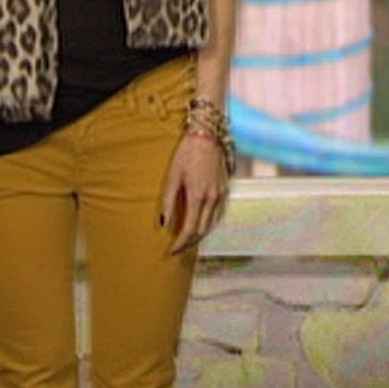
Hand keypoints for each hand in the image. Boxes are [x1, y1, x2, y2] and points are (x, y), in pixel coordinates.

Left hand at [160, 132, 228, 254]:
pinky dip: (207, 223)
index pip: (189, 229)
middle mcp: (212, 198)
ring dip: (199, 234)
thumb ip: (168, 202)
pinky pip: (217, 214)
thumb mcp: (172, 176)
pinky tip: (198, 223)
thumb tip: (163, 224)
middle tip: (176, 247)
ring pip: (211, 224)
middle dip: (189, 242)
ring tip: (185, 239)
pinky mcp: (224, 190)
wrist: (207, 136)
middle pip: (202, 231)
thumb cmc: (186, 154)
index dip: (180, 244)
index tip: (171, 251)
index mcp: (198, 196)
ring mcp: (220, 194)